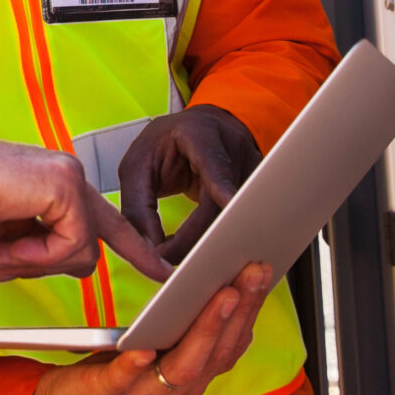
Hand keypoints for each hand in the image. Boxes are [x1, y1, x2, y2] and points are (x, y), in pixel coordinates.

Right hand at [0, 134, 169, 283]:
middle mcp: (70, 175)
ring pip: (81, 251)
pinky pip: (70, 245)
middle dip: (50, 265)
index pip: (105, 221)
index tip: (162, 270)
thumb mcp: (10, 234)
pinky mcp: (65, 188)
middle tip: (5, 258)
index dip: (135, 248)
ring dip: (35, 263)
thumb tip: (67, 265)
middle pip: (92, 244)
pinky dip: (36, 256)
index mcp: (57, 182)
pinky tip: (5, 246)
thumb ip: (43, 247)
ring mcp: (71, 178)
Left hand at [22, 262, 279, 394]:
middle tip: (252, 269)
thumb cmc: (119, 370)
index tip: (262, 267)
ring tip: (222, 295)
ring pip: (186, 366)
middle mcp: (180, 388)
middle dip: (240, 308)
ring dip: (207, 330)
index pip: (233, 341)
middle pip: (218, 350)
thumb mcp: (160, 344)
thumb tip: (208, 272)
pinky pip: (126, 381)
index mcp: (195, 372)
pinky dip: (136, 365)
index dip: (252, 306)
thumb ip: (184, 322)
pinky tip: (144, 348)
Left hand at [117, 103, 262, 264]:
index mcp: (200, 134)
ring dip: (207, 243)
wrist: (198, 131)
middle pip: (224, 201)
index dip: (222, 182)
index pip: (213, 160)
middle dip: (198, 237)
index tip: (229, 203)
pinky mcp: (256, 191)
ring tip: (180, 262)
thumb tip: (148, 249)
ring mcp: (250, 170)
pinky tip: (200, 252)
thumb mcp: (139, 164)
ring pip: (234, 217)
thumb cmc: (166, 144)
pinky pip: (239, 221)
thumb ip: (138, 204)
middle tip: (172, 263)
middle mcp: (233, 150)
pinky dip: (218, 239)